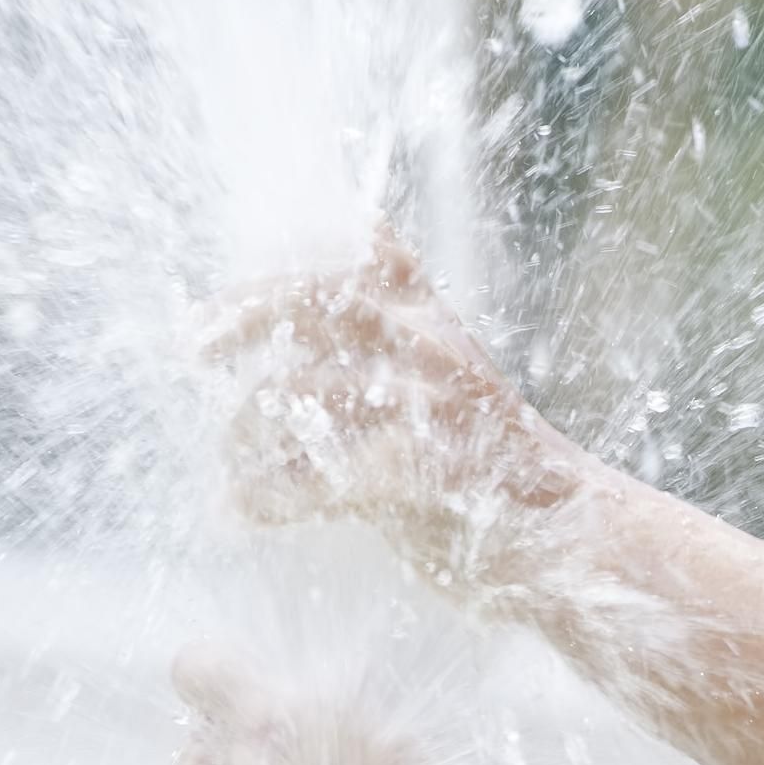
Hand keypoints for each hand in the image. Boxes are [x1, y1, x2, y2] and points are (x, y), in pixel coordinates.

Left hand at [207, 232, 583, 584]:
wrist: (570, 539)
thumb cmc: (498, 468)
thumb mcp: (463, 367)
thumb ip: (414, 308)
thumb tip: (368, 226)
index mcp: (438, 326)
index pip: (357, 262)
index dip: (278, 273)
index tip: (212, 305)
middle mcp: (435, 353)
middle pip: (319, 304)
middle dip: (244, 319)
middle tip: (193, 348)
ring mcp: (429, 410)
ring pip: (304, 394)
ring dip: (245, 432)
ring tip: (226, 465)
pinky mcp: (419, 475)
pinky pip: (316, 481)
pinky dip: (268, 500)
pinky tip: (239, 513)